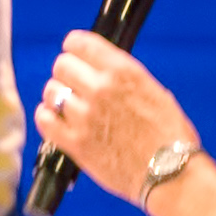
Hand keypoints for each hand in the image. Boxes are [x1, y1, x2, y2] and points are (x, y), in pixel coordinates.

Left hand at [37, 31, 203, 209]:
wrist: (171, 173)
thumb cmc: (169, 136)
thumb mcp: (154, 92)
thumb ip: (124, 78)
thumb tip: (102, 71)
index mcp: (123, 72)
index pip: (80, 43)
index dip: (73, 46)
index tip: (73, 52)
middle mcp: (101, 89)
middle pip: (62, 65)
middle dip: (66, 73)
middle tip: (73, 84)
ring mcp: (85, 117)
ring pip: (51, 92)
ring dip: (57, 97)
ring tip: (67, 106)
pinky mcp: (75, 143)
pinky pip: (44, 119)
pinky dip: (46, 117)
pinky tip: (56, 120)